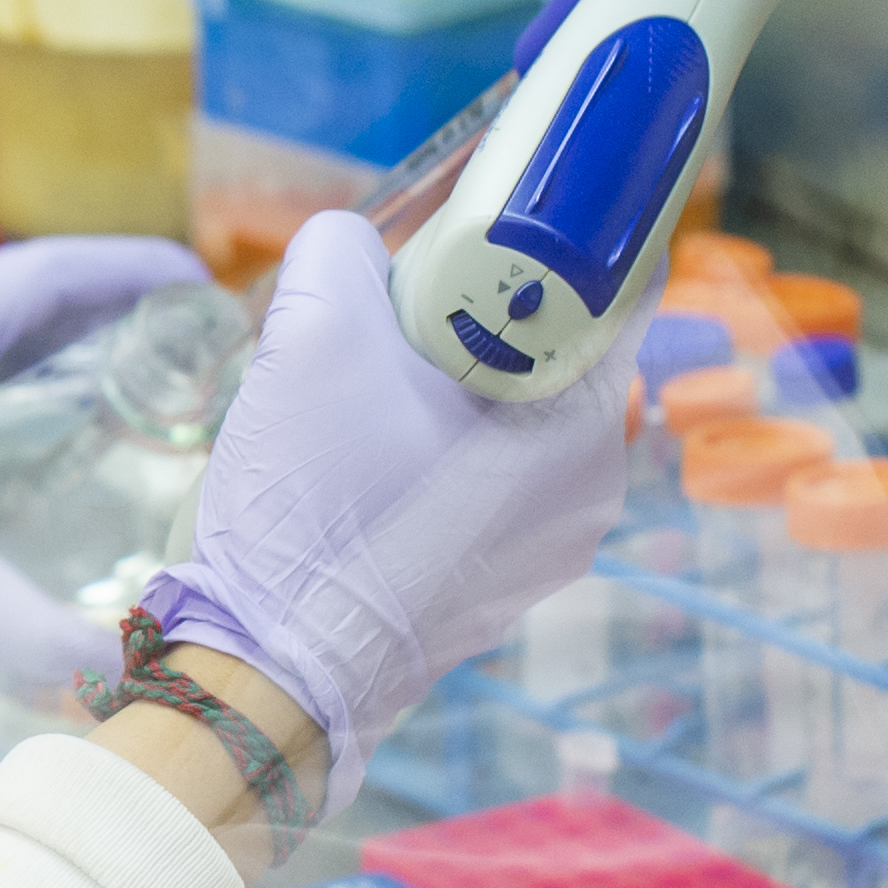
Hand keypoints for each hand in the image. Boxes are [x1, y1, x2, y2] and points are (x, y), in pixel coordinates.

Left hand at [0, 235, 207, 673]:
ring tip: (112, 358)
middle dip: (96, 303)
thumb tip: (121, 665)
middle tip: (174, 338)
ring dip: (34, 319)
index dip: (130, 271)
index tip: (196, 281)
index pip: (46, 273)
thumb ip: (30, 625)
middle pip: (13, 278)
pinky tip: (17, 377)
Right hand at [140, 213, 632, 805]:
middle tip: (394, 311)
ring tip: (363, 394)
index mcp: (583, 424)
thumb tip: (357, 245)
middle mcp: (593, 490)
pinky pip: (486, 483)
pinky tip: (365, 461)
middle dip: (479, 317)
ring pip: (513, 418)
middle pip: (553, 352)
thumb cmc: (315, 506)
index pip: (616, 285)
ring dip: (449, 388)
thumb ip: (342, 252)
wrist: (271, 667)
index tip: (487, 221)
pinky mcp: (502, 587)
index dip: (556, 236)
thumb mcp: (310, 336)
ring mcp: (550, 548)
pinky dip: (437, 452)